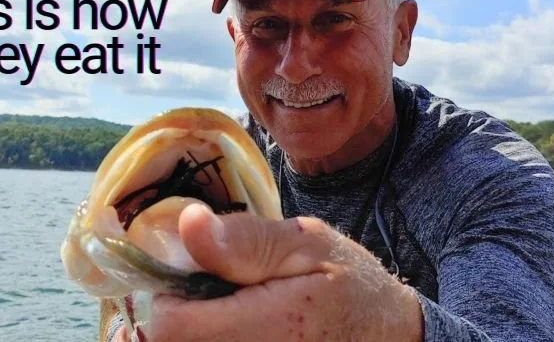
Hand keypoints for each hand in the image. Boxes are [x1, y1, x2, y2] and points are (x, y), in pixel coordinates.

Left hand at [145, 203, 422, 340]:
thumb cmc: (347, 282)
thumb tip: (187, 222)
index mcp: (270, 330)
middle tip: (221, 290)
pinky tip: (238, 326)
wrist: (384, 333)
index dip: (171, 294)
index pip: (169, 327)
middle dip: (182, 314)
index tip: (200, 274)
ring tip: (233, 308)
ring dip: (196, 329)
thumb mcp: (305, 243)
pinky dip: (212, 337)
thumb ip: (244, 239)